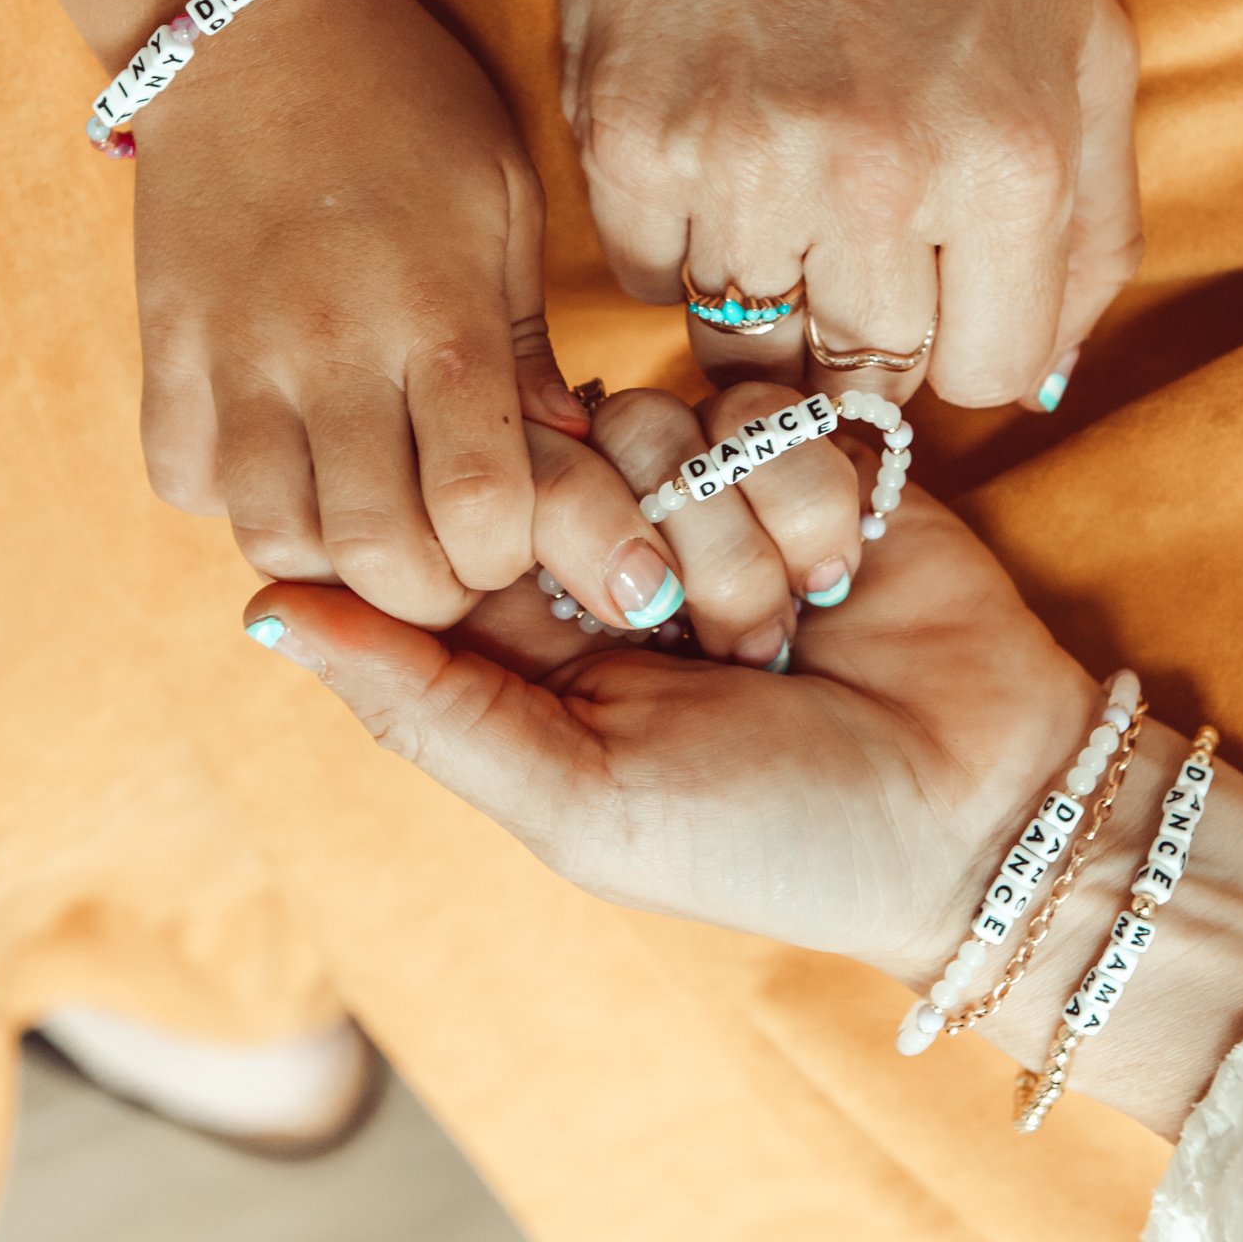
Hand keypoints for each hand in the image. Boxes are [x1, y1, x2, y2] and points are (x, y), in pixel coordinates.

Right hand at [134, 0, 588, 626]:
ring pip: (272, 534)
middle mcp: (334, 351)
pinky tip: (281, 458)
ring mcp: (237, 355)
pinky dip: (231, 497)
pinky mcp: (166, 347)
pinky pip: (184, 479)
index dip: (505, 553)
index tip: (513, 532)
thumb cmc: (408, 103)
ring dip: (330, 552)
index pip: (478, 506)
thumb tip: (565, 450)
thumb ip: (528, 339)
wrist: (258, 24)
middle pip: (375, 550)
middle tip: (446, 552)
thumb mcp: (506, 201)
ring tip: (367, 513)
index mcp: (439, 314)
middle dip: (427, 585)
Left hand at [243, 409, 1242, 1136]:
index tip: (569, 604)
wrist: (982, 812)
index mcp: (529, 645)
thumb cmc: (769, 838)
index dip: (494, 537)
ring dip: (726, 536)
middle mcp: (607, 556)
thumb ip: (420, 699)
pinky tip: (839, 576)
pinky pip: (756, 403)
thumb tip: (260, 608)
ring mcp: (708, 495)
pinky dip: (801, 496)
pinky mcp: (804, 447)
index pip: (447, 524)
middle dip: (625, 542)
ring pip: (654, 419)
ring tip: (779, 630)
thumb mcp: (578, 799)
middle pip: (545, 450)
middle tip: (682, 632)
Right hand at [559, 0, 1141, 413]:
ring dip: (765, 289)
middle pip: (865, 375)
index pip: (993, 382)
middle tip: (850, 241)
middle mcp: (879, 180)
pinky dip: (677, 239)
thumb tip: (1043, 377)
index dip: (968, 347)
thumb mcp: (1084, 42)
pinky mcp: (627, 133)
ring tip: (776, 183)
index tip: (942, 296)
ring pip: (745, 343)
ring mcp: (742, 161)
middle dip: (866, 328)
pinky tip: (707, 151)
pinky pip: (645, 276)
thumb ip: (1093, 228)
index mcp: (1012, 162)